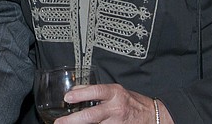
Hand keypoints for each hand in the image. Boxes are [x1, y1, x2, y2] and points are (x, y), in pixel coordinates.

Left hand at [57, 83, 172, 123]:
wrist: (152, 116)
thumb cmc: (131, 101)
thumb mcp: (115, 90)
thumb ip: (95, 90)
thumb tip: (74, 90)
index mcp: (115, 93)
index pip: (96, 92)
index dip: (81, 94)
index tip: (67, 97)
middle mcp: (116, 108)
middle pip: (92, 115)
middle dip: (73, 120)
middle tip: (59, 122)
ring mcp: (117, 123)